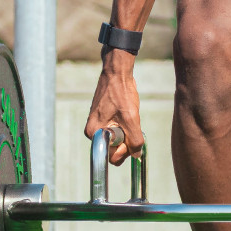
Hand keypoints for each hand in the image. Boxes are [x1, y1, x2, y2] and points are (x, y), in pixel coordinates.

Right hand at [84, 50, 143, 165]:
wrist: (118, 73)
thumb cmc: (122, 93)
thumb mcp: (131, 119)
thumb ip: (135, 140)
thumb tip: (137, 155)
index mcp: (94, 133)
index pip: (111, 157)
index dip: (124, 150)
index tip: (130, 135)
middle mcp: (93, 131)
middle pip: (114, 149)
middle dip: (127, 141)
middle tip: (132, 124)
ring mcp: (98, 125)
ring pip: (117, 140)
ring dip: (127, 132)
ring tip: (129, 116)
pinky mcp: (104, 119)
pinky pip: (116, 131)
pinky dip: (124, 126)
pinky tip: (126, 113)